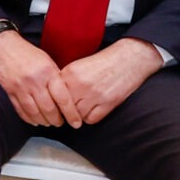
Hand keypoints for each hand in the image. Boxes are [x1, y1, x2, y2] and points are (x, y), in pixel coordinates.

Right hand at [0, 30, 74, 129]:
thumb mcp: (46, 60)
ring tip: (49, 123)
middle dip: (57, 120)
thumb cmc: (26, 51)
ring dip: (44, 121)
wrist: (0, 45)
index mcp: (47, 72)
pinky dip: (29, 118)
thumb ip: (55, 77)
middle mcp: (34, 81)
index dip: (71, 113)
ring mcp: (20, 87)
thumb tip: (66, 94)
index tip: (76, 122)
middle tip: (61, 123)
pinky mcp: (9, 91)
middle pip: (49, 109)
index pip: (63, 98)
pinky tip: (34, 120)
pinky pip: (20, 110)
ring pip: (34, 112)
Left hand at [49, 38, 163, 126]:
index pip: (53, 93)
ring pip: (76, 115)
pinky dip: (89, 118)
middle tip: (65, 111)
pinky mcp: (108, 103)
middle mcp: (80, 84)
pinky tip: (91, 111)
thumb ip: (65, 78)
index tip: (54, 104)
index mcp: (70, 73)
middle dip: (63, 110)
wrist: (128, 59)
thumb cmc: (103, 62)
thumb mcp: (78, 65)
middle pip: (63, 106)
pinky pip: (90, 119)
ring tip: (80, 109)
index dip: (53, 100)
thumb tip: (52, 94)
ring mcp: (94, 95)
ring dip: (76, 115)